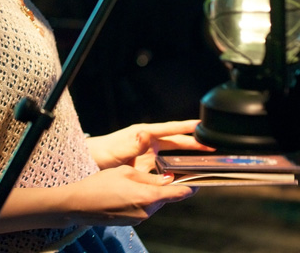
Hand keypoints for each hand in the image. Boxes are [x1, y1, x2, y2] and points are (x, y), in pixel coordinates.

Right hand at [63, 164, 195, 225]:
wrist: (80, 205)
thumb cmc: (101, 184)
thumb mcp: (127, 172)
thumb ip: (149, 177)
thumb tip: (167, 179)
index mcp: (148, 197)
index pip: (177, 194)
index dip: (190, 187)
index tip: (199, 182)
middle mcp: (147, 212)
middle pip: (165, 197)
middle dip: (166, 186)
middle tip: (162, 172)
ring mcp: (139, 219)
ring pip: (154, 202)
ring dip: (152, 192)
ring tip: (135, 180)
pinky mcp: (132, 222)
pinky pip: (144, 208)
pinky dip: (142, 198)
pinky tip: (128, 190)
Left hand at [86, 120, 212, 171]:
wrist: (91, 162)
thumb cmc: (103, 152)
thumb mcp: (119, 148)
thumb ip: (134, 143)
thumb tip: (146, 133)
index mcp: (145, 133)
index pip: (169, 129)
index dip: (186, 127)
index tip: (201, 124)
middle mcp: (149, 141)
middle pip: (175, 142)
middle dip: (193, 144)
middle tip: (211, 146)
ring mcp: (148, 154)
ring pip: (172, 155)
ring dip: (186, 158)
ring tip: (204, 161)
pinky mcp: (146, 166)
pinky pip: (164, 169)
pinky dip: (175, 172)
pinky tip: (184, 178)